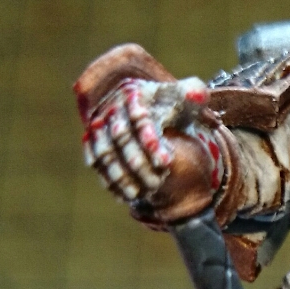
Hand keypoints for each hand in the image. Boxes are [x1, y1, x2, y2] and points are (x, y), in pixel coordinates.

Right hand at [82, 77, 217, 223]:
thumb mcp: (186, 97)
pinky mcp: (92, 138)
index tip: (166, 162)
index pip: (140, 118)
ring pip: (105, 151)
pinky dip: (107, 178)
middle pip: (120, 136)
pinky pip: (95, 159)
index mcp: (134, 92)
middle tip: (155, 183)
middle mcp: (112, 105)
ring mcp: (99, 122)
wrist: (146, 106)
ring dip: (120, 175)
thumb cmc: (171, 103)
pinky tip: (122, 196)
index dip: (151, 141)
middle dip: (137, 162)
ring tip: (138, 194)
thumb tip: (197, 96)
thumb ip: (195, 94)